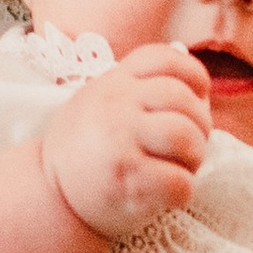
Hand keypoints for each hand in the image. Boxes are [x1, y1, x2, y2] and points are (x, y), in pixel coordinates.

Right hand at [41, 47, 211, 241]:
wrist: (50, 194)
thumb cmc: (88, 150)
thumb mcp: (101, 102)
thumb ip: (139, 89)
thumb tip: (201, 95)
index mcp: (114, 81)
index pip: (165, 58)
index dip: (194, 77)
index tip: (197, 99)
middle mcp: (115, 105)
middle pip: (183, 100)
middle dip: (200, 126)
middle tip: (189, 148)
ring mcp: (119, 141)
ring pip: (185, 137)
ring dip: (194, 158)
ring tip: (180, 169)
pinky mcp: (126, 179)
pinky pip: (178, 181)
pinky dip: (183, 191)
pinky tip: (169, 193)